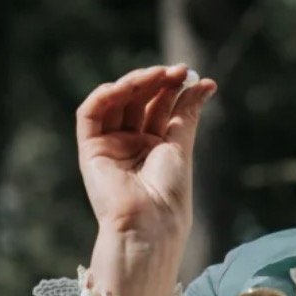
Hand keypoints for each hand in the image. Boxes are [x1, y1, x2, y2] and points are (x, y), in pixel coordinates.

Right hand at [77, 64, 217, 295]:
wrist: (149, 224)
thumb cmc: (169, 194)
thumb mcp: (181, 145)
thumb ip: (186, 112)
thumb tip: (205, 83)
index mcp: (153, 147)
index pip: (158, 106)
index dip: (171, 87)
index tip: (191, 73)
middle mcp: (130, 144)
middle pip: (138, 101)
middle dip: (156, 81)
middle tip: (178, 70)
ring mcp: (109, 146)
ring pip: (116, 102)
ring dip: (134, 83)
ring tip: (157, 74)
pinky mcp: (90, 150)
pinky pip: (89, 115)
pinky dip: (103, 96)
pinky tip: (123, 86)